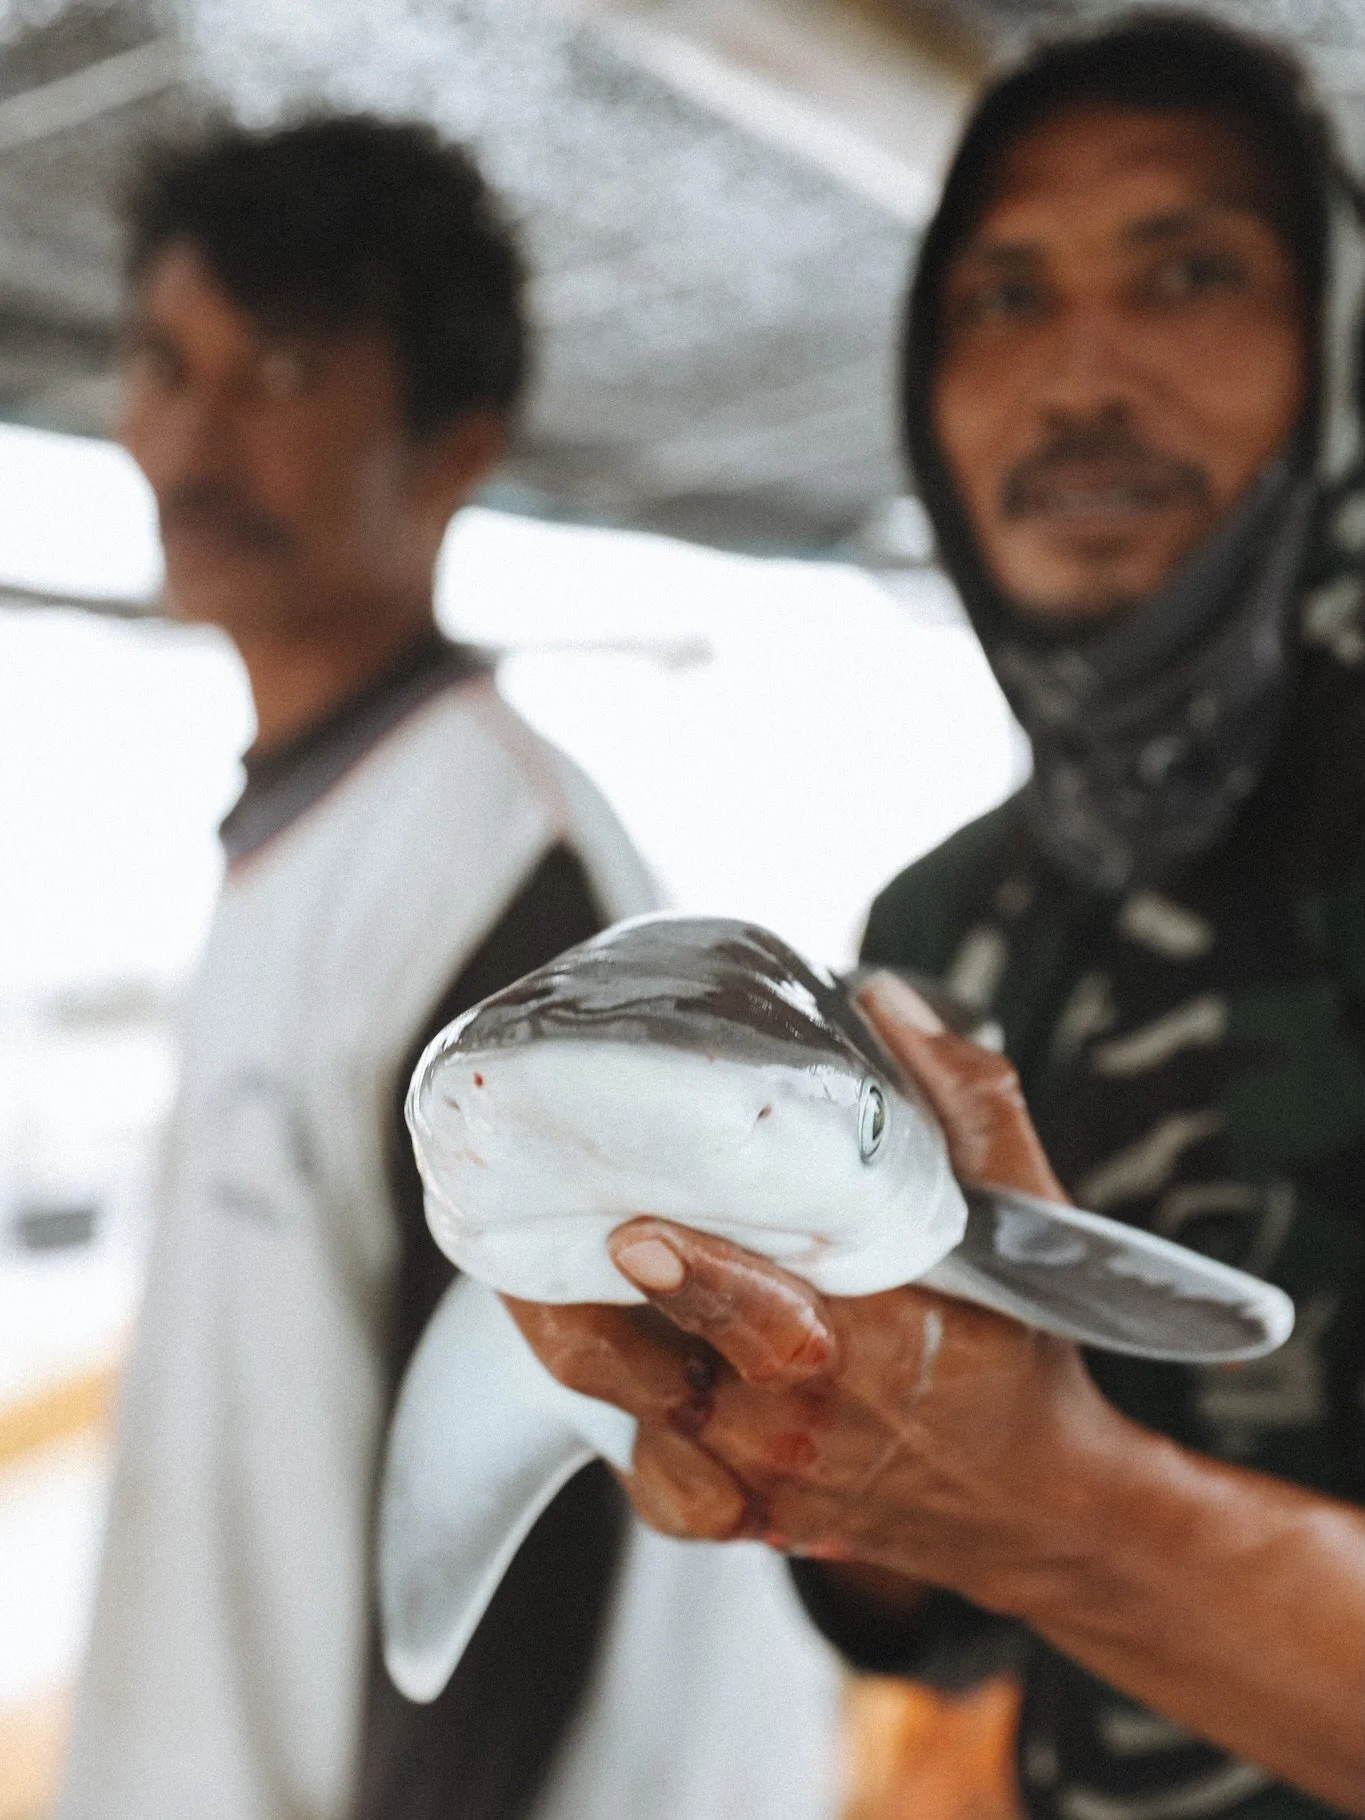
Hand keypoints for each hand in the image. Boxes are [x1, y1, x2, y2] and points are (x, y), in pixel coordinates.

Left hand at [506, 976, 1364, 1808]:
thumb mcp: (1022, 1218)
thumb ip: (962, 1101)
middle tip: (519, 1207)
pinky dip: (616, 1405)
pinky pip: (640, 1464)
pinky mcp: (730, 1518)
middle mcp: (790, 1426)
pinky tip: (613, 1339)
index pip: (751, 1313)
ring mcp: (751, 1482)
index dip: (686, 1272)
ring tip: (524, 1249)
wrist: (1031, 1511)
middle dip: (563, 1294)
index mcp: (868, 1344)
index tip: (631, 1227)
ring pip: (616, 1406)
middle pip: (635, 1364)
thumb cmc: (1017, 1350)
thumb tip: (881, 992)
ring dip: (565, 1332)